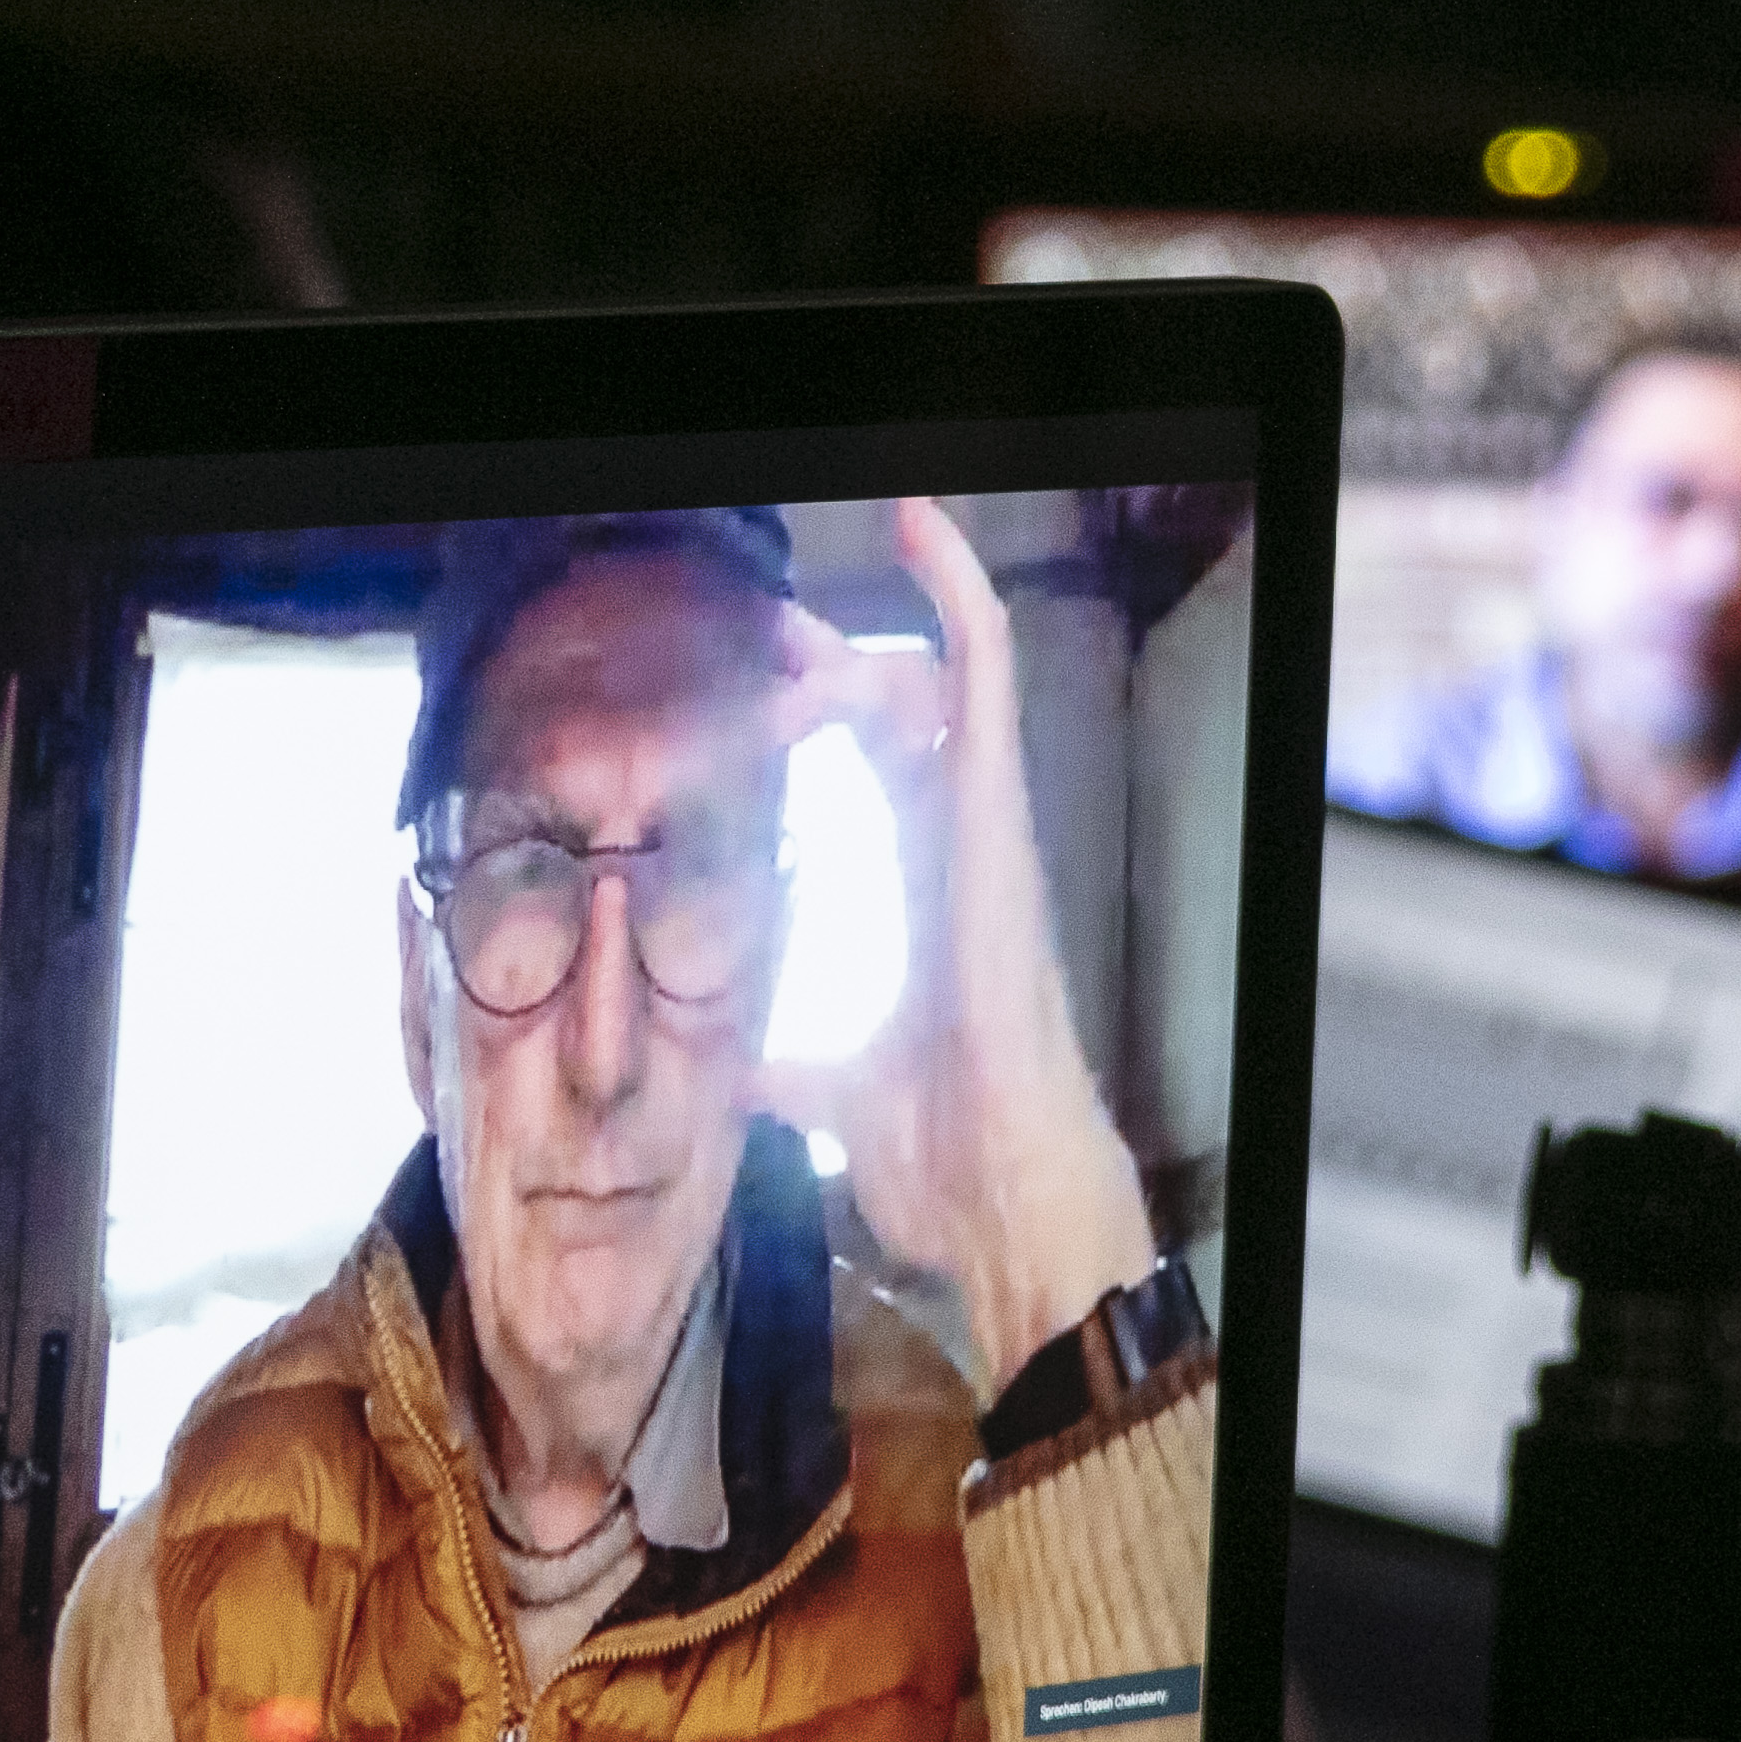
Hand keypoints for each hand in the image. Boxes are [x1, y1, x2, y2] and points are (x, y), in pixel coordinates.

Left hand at [755, 496, 1158, 1388]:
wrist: (1003, 1202)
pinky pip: (984, 690)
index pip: (888, 776)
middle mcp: (965, 861)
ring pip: (946, 687)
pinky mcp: (996, 829)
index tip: (762, 683)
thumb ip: (791, 1070)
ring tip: (816, 591)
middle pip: (907, 719)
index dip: (828, 719)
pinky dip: (959, 605)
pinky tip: (925, 539)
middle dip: (835, 664)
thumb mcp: (834, 1099)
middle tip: (765, 631)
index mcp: (932, 906)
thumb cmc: (948, 1165)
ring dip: (877, 628)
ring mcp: (987, 839)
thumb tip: (737, 1076)